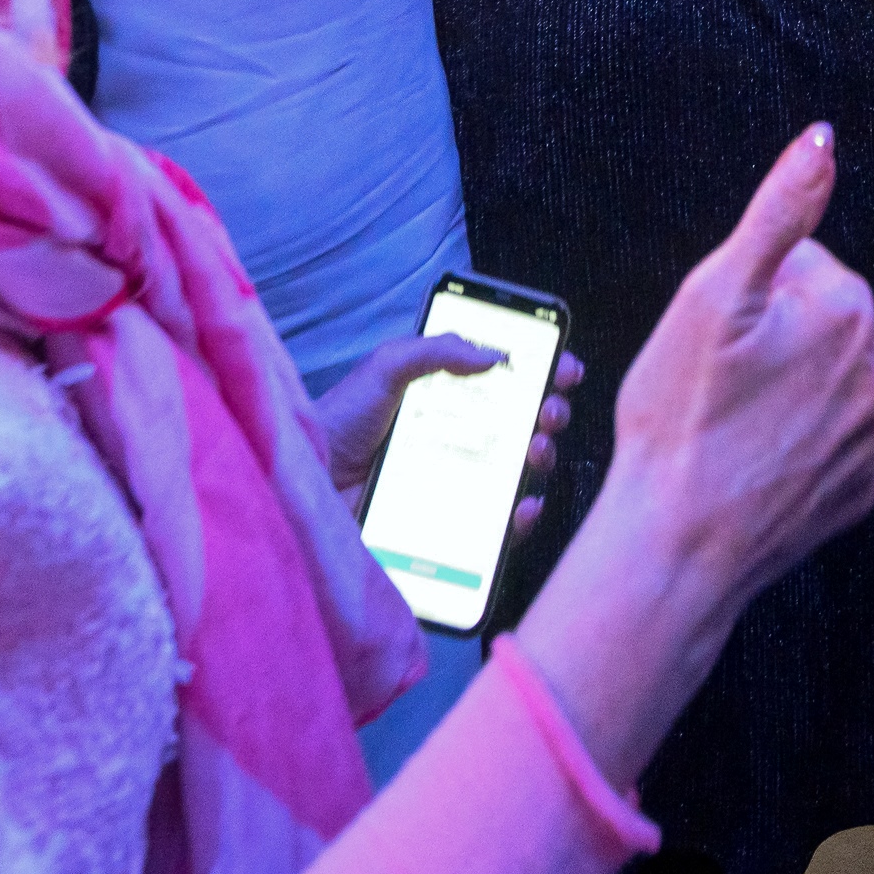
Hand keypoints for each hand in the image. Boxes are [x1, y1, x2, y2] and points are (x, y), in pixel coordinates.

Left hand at [310, 332, 584, 528]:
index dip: (540, 370)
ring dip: (541, 456)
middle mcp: (458, 434)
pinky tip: (522, 504)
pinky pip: (499, 523)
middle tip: (549, 410)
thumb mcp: (385, 369)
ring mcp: (458, 479)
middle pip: (523, 422)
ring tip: (535, 451)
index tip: (564, 366)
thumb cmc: (340, 421)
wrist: (309, 484)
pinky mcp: (452, 521)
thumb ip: (435, 351)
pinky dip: (521, 515)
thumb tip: (495, 354)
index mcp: (446, 393)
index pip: (506, 378)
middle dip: (549, 411)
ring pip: (519, 470)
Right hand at [512, 128, 873, 776]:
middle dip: (770, 337)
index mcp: (849, 311)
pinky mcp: (860, 488)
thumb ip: (778, 209)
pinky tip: (752, 459)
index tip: (714, 336)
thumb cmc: (681, 417)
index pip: (798, 263)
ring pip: (825, 380)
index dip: (743, 292)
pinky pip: (830, 440)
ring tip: (730, 424)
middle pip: (817, 321)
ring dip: (786, 389)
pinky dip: (796, 443)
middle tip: (714, 381)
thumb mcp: (712, 293)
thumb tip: (822, 139)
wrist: (678, 544)